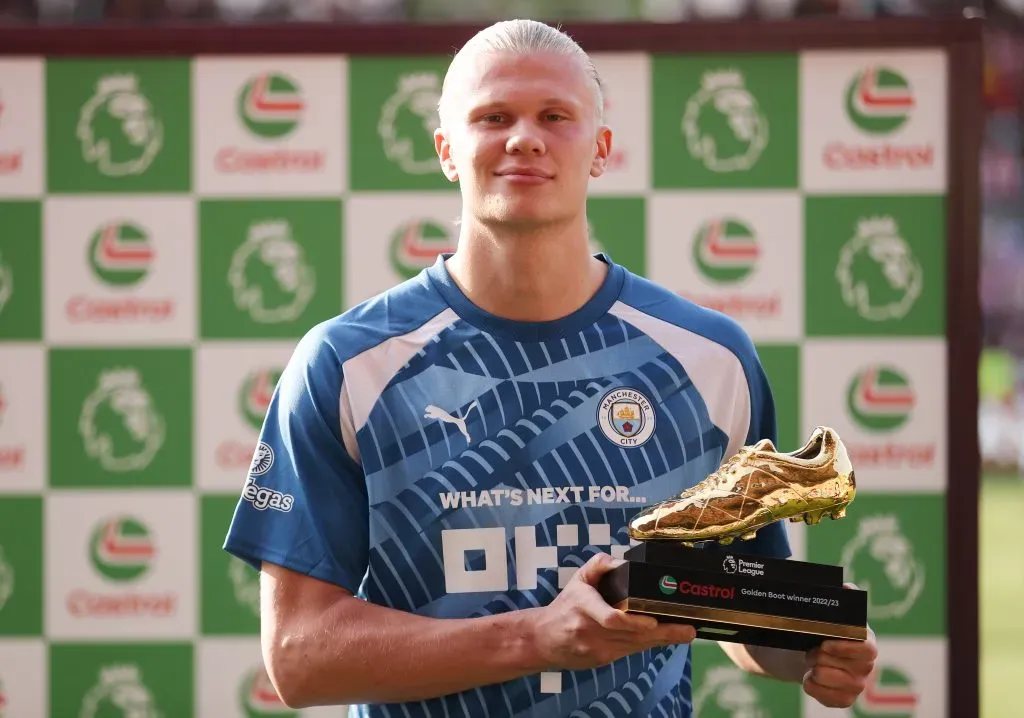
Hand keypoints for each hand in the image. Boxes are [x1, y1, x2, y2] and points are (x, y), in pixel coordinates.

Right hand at [529, 552, 696, 670]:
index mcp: (584, 607)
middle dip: (664, 633)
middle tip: (688, 629)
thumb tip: (625, 562)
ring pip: (636, 646)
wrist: (543, 639)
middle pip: (633, 635)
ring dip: (663, 640)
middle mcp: (592, 631)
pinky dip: (648, 643)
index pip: (611, 619)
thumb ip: (601, 565)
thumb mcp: (579, 578)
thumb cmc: (565, 605)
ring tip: (685, 632)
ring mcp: (598, 649)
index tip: (653, 621)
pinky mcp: (603, 660)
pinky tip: (665, 637)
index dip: (634, 622)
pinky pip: (631, 651)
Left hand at [802, 584, 877, 708]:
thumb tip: (846, 587)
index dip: (845, 648)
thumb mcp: (830, 613)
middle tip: (811, 649)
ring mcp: (857, 685)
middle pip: (842, 664)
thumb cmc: (823, 631)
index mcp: (867, 642)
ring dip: (814, 669)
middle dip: (819, 655)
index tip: (825, 644)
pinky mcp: (844, 699)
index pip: (866, 648)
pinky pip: (823, 695)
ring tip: (811, 661)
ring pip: (829, 678)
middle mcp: (866, 666)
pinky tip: (810, 677)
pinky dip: (811, 685)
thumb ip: (841, 596)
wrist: (811, 654)